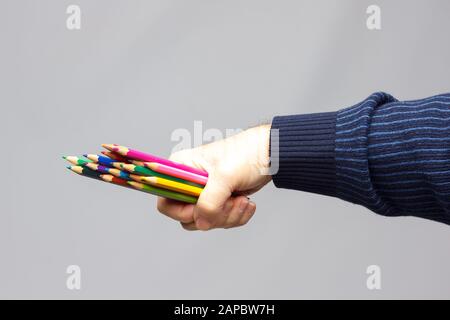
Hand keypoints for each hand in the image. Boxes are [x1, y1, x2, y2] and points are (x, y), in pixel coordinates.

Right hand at [157, 125, 271, 230]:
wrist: (269, 155)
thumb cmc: (245, 155)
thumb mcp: (224, 177)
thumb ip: (209, 202)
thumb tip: (200, 223)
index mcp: (180, 168)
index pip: (166, 200)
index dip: (182, 211)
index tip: (203, 207)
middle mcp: (187, 182)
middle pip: (187, 216)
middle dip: (214, 214)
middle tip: (232, 202)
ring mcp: (203, 193)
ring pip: (206, 221)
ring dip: (228, 216)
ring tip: (243, 201)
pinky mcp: (218, 201)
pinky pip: (220, 220)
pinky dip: (236, 216)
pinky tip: (247, 203)